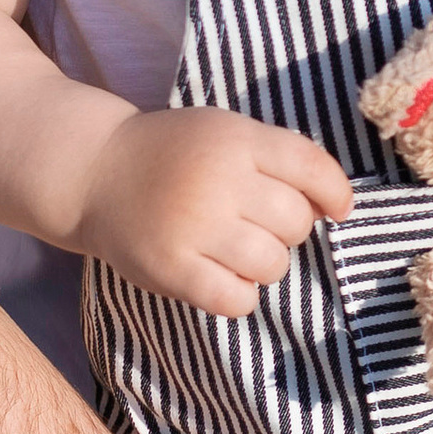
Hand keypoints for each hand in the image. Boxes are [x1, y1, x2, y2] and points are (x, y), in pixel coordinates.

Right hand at [67, 106, 352, 315]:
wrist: (95, 173)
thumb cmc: (174, 156)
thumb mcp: (226, 134)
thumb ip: (279, 159)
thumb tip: (337, 205)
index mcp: (236, 140)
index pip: (312, 167)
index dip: (336, 192)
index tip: (338, 209)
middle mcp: (218, 181)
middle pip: (296, 222)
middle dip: (289, 229)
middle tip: (258, 224)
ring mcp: (193, 226)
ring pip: (272, 264)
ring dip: (266, 264)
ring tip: (237, 251)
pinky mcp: (171, 268)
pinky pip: (236, 299)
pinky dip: (240, 295)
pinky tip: (222, 277)